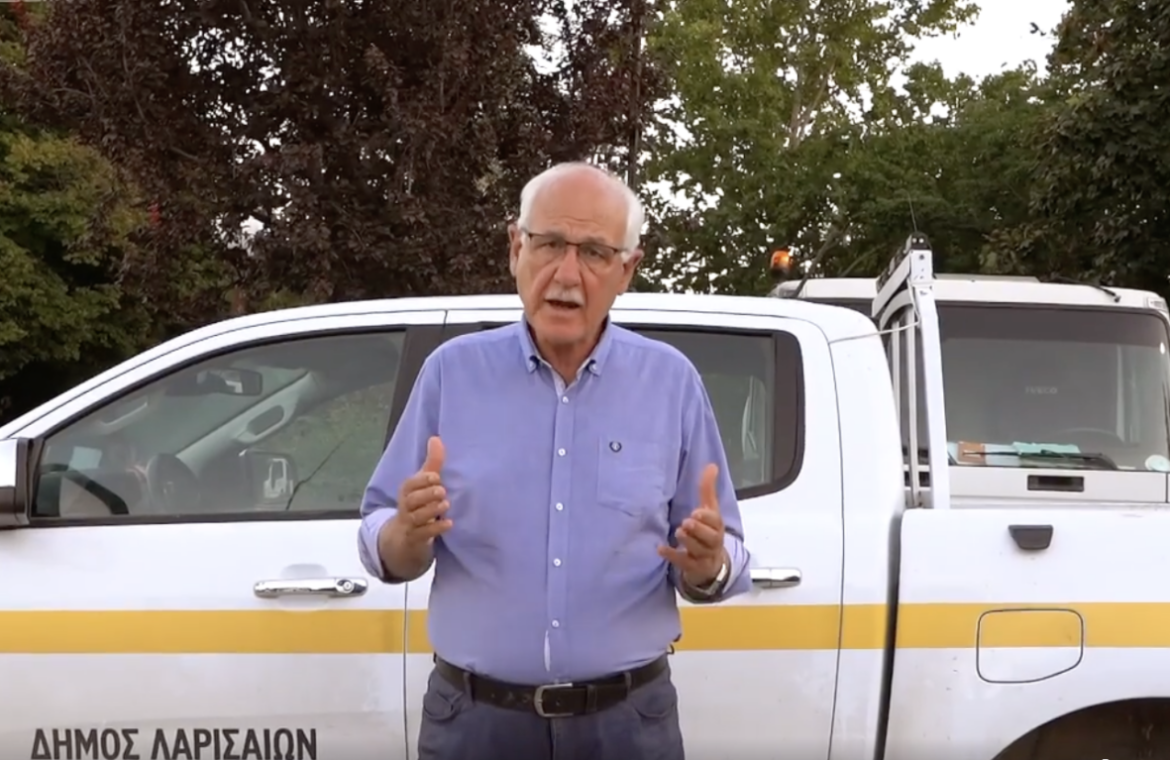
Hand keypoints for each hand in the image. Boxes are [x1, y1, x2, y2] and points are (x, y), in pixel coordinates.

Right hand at [391, 436, 451, 547]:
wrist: (404, 538)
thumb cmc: (418, 504)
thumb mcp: (425, 484)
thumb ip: (433, 463)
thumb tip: (436, 438)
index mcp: (407, 491)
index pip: (410, 484)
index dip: (422, 480)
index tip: (436, 476)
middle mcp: (406, 506)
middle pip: (411, 500)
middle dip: (426, 494)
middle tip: (442, 490)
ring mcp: (409, 524)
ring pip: (416, 517)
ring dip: (431, 510)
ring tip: (446, 504)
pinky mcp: (416, 539)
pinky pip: (423, 534)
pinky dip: (436, 529)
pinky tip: (449, 524)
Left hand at [658, 463, 726, 586]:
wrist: (711, 564)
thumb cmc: (708, 531)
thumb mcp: (709, 510)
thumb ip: (707, 489)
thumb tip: (712, 465)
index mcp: (717, 526)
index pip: (715, 522)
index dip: (707, 518)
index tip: (697, 512)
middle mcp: (713, 542)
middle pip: (710, 537)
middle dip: (698, 530)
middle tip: (686, 522)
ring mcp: (704, 556)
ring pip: (698, 551)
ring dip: (688, 541)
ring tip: (678, 532)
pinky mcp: (693, 568)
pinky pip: (683, 563)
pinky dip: (672, 555)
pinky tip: (660, 548)